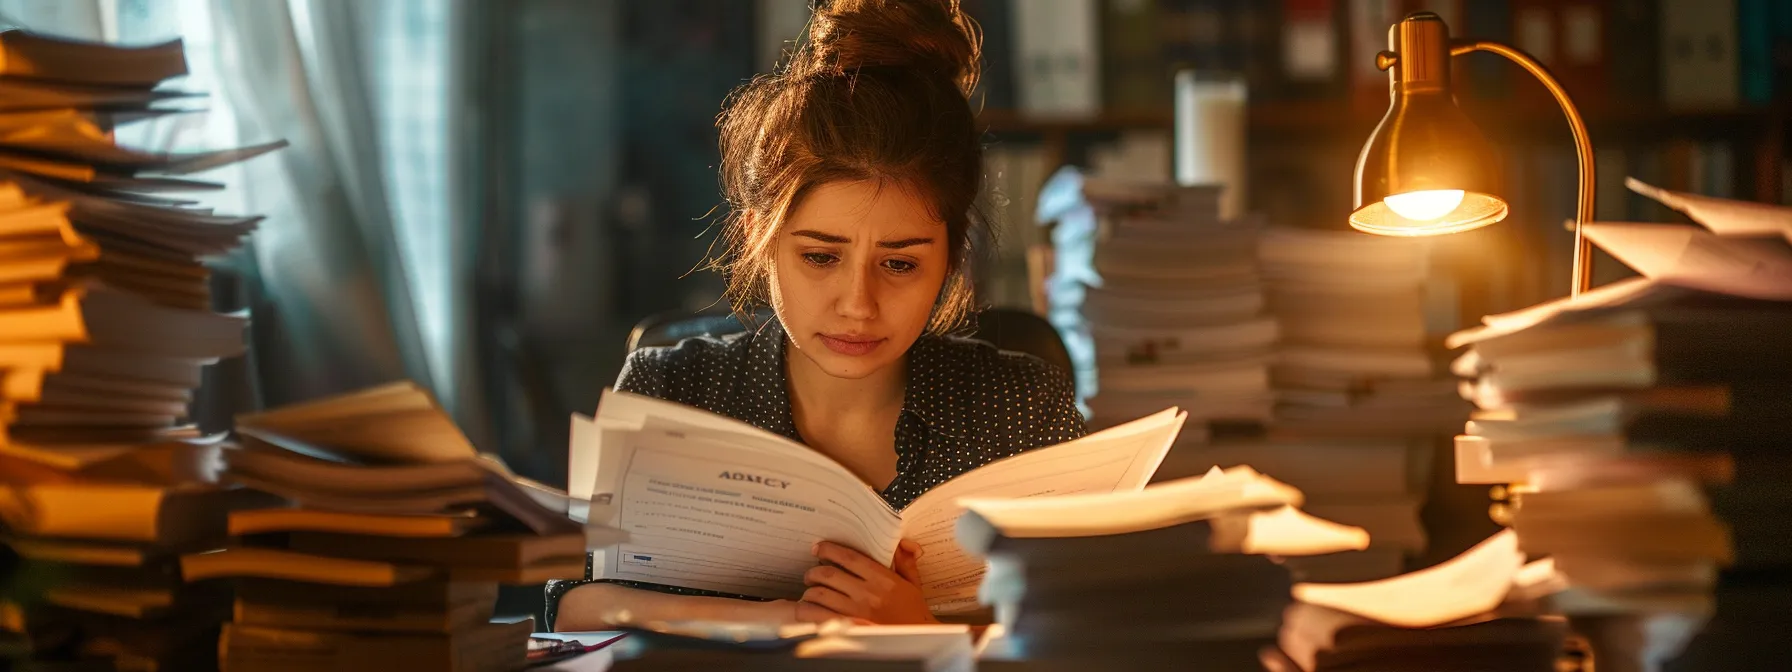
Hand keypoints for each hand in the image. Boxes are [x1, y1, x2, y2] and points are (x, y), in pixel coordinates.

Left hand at [799, 539, 937, 623]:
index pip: (848, 557)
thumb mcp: (912, 583)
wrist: (917, 639)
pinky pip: (817, 616)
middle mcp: (867, 594)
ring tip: (810, 592)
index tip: (819, 549)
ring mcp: (856, 612)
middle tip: (811, 574)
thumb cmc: (913, 613)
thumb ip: (905, 561)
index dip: (829, 549)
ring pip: (819, 594)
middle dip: (813, 572)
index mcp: (882, 579)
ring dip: (809, 591)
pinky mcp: (847, 629)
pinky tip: (808, 609)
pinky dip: (807, 610)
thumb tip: (901, 542)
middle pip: (828, 574)